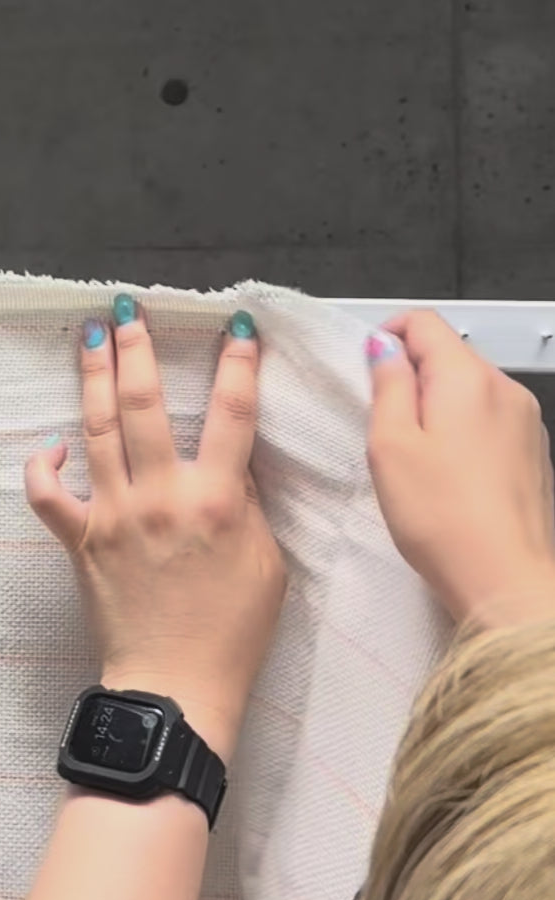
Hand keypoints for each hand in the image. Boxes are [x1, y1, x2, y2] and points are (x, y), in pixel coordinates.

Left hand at [24, 298, 286, 761]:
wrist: (177, 688)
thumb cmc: (233, 632)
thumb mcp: (268, 563)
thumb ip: (249, 502)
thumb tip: (235, 460)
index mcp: (218, 500)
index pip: (233, 413)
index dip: (238, 363)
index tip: (234, 324)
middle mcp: (162, 495)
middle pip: (144, 404)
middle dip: (136, 349)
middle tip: (127, 309)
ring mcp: (115, 514)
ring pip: (96, 430)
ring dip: (92, 377)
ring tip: (89, 337)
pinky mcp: (80, 540)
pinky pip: (48, 496)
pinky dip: (42, 468)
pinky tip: (50, 445)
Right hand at [366, 310, 554, 629]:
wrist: (505, 577)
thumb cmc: (438, 513)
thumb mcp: (390, 444)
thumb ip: (388, 385)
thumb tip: (385, 347)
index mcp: (467, 378)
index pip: (425, 322)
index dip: (388, 335)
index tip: (365, 372)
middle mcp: (505, 388)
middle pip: (450, 353)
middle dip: (412, 373)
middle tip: (382, 421)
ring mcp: (526, 419)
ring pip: (470, 387)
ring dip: (437, 403)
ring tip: (414, 451)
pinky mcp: (534, 450)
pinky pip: (490, 417)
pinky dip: (462, 427)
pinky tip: (447, 470)